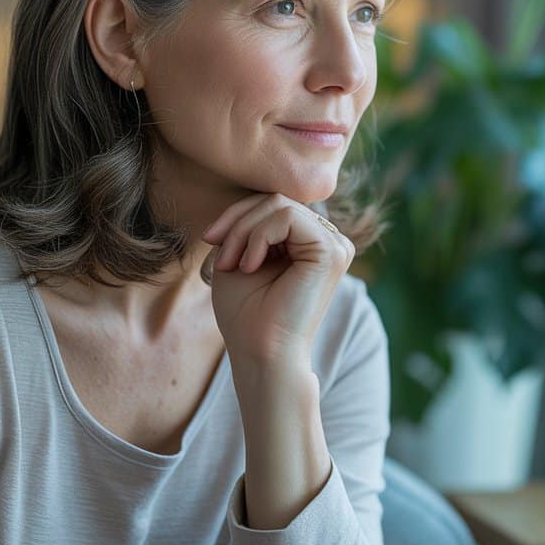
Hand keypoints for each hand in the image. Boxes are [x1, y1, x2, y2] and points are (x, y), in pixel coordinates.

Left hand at [200, 193, 353, 368]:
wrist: (260, 352)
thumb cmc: (245, 312)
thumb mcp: (239, 253)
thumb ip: (249, 222)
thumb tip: (250, 191)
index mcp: (310, 242)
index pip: (273, 203)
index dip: (237, 214)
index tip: (209, 239)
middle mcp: (329, 240)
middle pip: (275, 199)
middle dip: (237, 222)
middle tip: (219, 258)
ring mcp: (336, 244)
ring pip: (279, 204)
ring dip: (243, 231)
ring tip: (231, 264)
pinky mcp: (333, 251)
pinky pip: (287, 217)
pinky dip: (258, 236)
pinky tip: (250, 266)